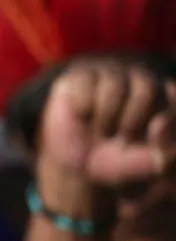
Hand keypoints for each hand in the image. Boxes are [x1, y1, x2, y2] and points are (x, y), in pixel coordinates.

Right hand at [35, 59, 175, 189]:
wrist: (73, 165)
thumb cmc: (116, 159)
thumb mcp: (146, 163)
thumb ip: (166, 151)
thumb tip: (159, 124)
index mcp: (162, 95)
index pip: (172, 94)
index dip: (166, 117)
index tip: (154, 137)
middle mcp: (137, 78)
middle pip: (145, 87)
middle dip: (132, 119)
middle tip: (123, 138)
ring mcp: (108, 75)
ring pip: (114, 85)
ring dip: (106, 116)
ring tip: (102, 128)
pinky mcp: (80, 76)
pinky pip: (85, 83)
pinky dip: (84, 106)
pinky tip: (82, 115)